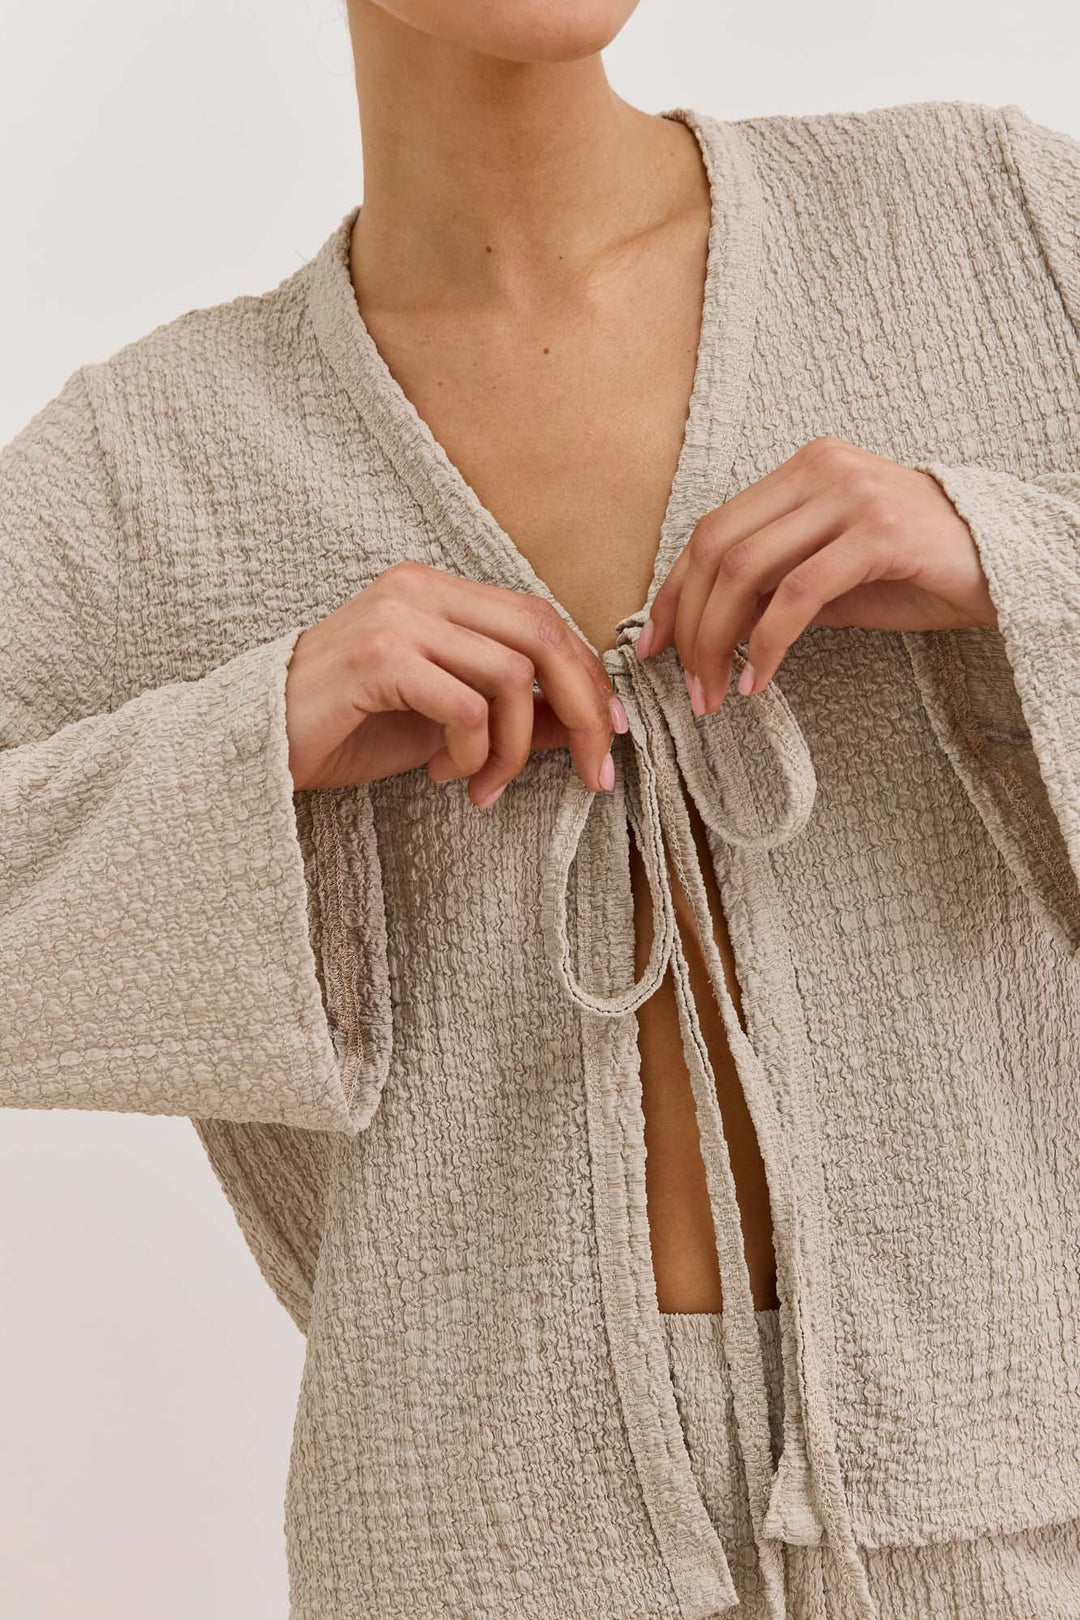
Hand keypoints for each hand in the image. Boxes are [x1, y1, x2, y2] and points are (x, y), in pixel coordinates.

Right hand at [284, 560, 625, 804]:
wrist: (253, 748)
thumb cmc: (345, 732)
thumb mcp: (445, 723)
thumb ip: (511, 713)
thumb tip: (585, 723)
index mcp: (436, 591)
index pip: (540, 618)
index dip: (587, 676)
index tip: (611, 734)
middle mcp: (418, 590)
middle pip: (542, 635)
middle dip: (583, 710)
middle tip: (594, 772)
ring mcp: (396, 619)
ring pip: (511, 676)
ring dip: (513, 748)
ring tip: (483, 784)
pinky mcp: (377, 659)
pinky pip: (467, 705)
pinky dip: (473, 751)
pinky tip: (446, 775)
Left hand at [639, 436, 997, 712]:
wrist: (1007, 567)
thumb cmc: (917, 572)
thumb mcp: (831, 577)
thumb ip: (771, 587)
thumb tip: (707, 629)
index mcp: (804, 469)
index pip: (713, 529)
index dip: (674, 589)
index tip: (654, 644)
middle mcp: (821, 468)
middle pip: (718, 548)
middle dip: (691, 625)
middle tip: (687, 685)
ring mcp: (850, 495)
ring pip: (747, 570)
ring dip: (719, 642)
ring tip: (714, 693)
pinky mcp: (878, 532)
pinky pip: (797, 595)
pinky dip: (767, 644)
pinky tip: (758, 681)